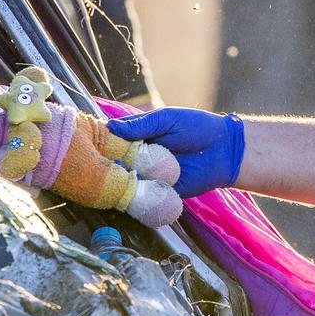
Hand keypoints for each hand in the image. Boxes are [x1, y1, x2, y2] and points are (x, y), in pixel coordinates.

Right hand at [107, 108, 243, 197]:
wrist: (225, 150)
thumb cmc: (198, 128)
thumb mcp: (168, 119)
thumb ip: (141, 125)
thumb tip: (111, 126)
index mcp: (140, 136)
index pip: (114, 139)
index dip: (102, 142)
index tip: (89, 144)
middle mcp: (141, 156)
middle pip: (115, 162)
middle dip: (108, 163)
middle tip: (101, 163)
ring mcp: (149, 175)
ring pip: (126, 181)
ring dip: (120, 180)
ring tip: (115, 176)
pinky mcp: (160, 191)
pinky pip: (143, 195)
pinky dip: (136, 194)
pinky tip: (131, 190)